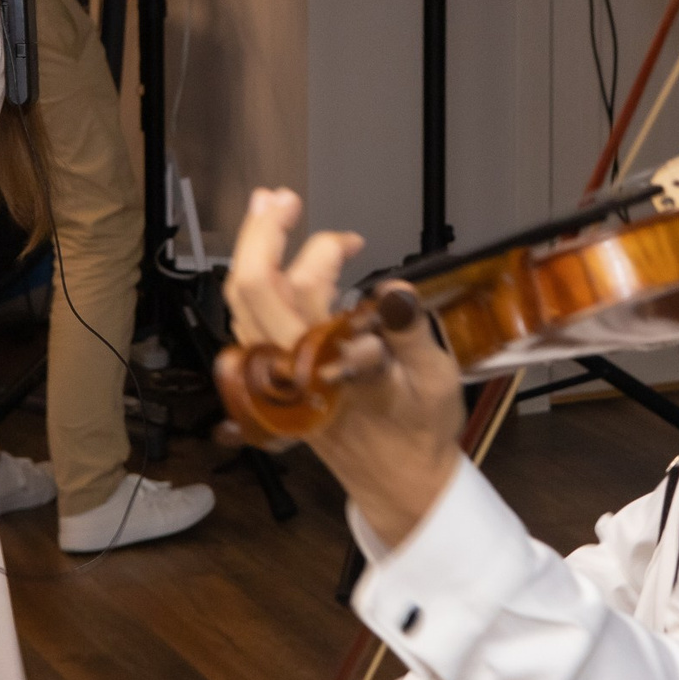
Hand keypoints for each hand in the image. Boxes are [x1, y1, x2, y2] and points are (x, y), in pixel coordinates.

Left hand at [224, 189, 465, 547]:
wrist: (400, 481)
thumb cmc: (418, 431)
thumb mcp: (432, 381)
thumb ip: (410, 335)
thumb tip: (394, 292)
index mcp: (326, 365)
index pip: (304, 294)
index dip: (321, 255)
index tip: (357, 243)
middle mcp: (292, 367)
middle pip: (252, 290)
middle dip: (261, 234)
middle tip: (283, 198)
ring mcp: (280, 372)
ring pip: (246, 304)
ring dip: (255, 253)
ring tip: (273, 211)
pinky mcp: (281, 374)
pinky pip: (255, 322)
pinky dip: (261, 284)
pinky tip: (281, 262)